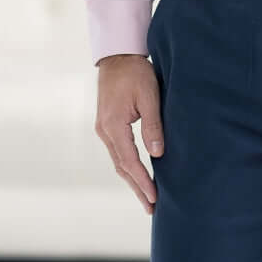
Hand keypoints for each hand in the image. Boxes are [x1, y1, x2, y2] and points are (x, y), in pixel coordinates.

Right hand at [95, 54, 164, 215]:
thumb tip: (158, 154)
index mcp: (113, 126)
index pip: (129, 161)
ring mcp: (103, 128)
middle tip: (151, 207)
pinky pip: (117, 151)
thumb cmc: (136, 72)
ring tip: (146, 196)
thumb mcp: (149, 96)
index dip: (143, 181)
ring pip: (118, 160)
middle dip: (137, 187)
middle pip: (121, 167)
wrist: (118, 54)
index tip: (154, 197)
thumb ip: (153, 125)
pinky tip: (137, 172)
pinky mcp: (107, 124)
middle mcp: (105, 131)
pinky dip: (128, 165)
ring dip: (132, 179)